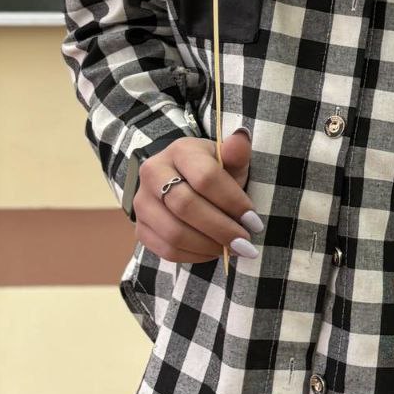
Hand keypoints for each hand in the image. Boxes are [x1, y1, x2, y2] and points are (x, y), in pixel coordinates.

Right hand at [133, 130, 262, 262]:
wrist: (185, 182)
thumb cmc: (216, 171)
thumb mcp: (230, 159)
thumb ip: (237, 153)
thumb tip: (241, 138)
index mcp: (180, 151)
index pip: (205, 177)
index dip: (232, 202)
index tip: (254, 221)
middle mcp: (153, 173)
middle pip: (186, 206)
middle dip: (221, 228)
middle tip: (246, 242)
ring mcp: (142, 202)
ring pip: (173, 232)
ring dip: (209, 245)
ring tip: (234, 249)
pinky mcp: (140, 228)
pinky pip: (165, 249)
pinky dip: (194, 256)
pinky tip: (214, 252)